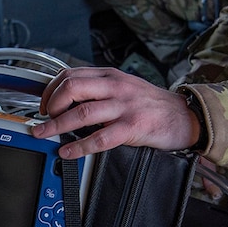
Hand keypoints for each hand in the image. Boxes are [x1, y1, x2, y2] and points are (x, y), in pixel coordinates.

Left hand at [37, 67, 200, 158]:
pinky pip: (100, 138)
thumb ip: (99, 90)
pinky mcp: (132, 126)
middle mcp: (115, 87)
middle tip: (43, 119)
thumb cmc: (152, 104)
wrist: (184, 115)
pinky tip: (68, 151)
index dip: (50, 90)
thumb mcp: (124, 87)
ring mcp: (124, 106)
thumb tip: (68, 101)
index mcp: (110, 76)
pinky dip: (79, 146)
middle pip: (72, 88)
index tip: (43, 105)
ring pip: (82, 113)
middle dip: (51, 104)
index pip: (70, 75)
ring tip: (44, 134)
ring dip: (57, 125)